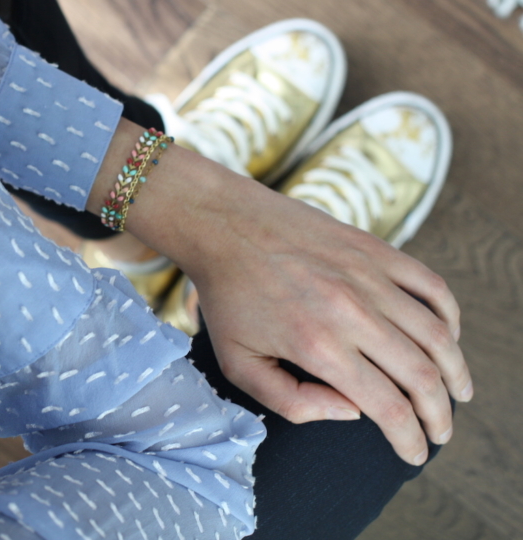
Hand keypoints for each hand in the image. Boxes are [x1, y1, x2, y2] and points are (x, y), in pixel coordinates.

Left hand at [90, 120, 472, 464]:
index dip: (410, 439)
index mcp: (317, 346)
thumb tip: (351, 413)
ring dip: (455, 371)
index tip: (414, 454)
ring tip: (457, 393)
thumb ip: (292, 402)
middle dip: (439, 415)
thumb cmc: (227, 298)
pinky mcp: (374, 249)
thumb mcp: (238, 364)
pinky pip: (431, 285)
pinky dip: (449, 316)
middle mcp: (351, 311)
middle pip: (422, 376)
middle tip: (439, 432)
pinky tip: (446, 337)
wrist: (223, 225)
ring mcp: (367, 276)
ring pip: (437, 334)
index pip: (387, 406)